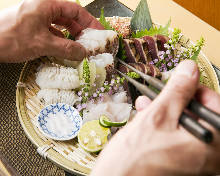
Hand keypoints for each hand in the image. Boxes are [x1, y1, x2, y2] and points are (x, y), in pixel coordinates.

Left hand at [0, 0, 102, 62]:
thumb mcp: (43, 43)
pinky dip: (60, 41)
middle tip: (91, 43)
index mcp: (47, 4)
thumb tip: (84, 53)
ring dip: (71, 37)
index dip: (89, 21)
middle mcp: (43, 8)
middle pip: (69, 17)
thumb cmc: (12, 38)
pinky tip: (65, 50)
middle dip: (81, 30)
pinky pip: (52, 32)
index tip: (99, 32)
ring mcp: (37, 18)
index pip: (75, 10)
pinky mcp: (32, 27)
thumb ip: (66, 48)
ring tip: (80, 48)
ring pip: (61, 25)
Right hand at [91, 60, 219, 175]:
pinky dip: (164, 125)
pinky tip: (147, 117)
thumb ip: (178, 91)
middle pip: (199, 117)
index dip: (198, 91)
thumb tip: (189, 70)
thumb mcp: (157, 116)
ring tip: (148, 104)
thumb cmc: (134, 159)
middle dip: (177, 101)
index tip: (183, 84)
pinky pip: (177, 138)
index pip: (216, 107)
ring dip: (167, 112)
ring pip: (185, 126)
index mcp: (209, 145)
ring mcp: (193, 162)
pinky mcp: (179, 163)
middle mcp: (207, 157)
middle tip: (163, 94)